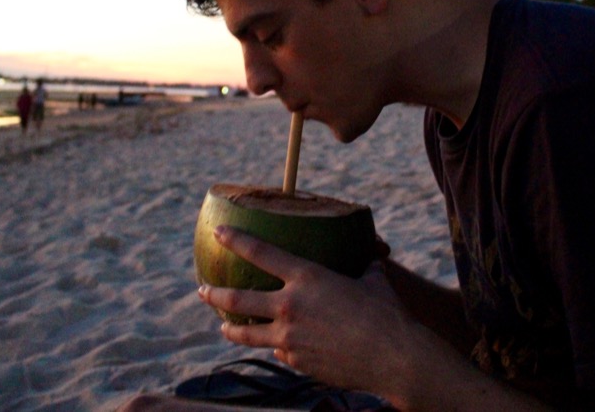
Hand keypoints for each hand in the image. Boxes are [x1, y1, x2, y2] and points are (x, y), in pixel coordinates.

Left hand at [197, 225, 416, 393]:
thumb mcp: (373, 280)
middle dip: (214, 294)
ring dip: (231, 329)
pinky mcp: (296, 362)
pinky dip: (277, 348)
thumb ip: (362, 267)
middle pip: (238, 300)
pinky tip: (277, 348)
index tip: (219, 232)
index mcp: (307, 277)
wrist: (393, 358)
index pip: (260, 253)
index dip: (236, 240)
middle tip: (201, 290)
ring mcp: (289, 339)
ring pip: (247, 334)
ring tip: (223, 326)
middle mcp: (290, 307)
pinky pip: (280, 353)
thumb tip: (372, 257)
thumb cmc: (387, 314)